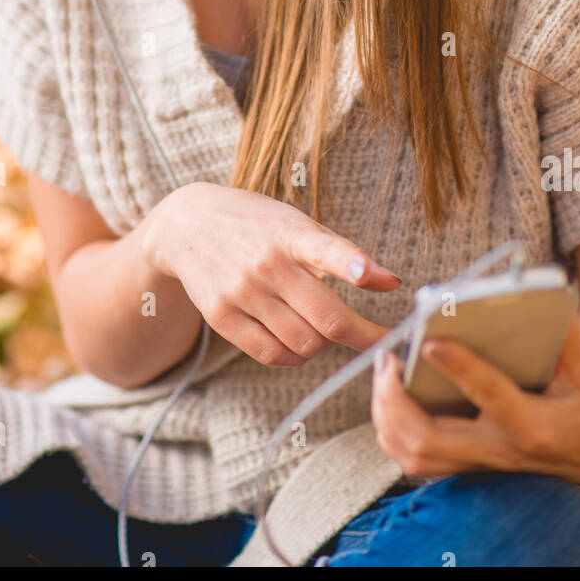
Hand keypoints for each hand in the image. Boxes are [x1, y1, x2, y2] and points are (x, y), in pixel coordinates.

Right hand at [143, 181, 399, 367]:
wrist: (187, 225)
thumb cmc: (255, 224)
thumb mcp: (296, 224)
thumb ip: (342, 253)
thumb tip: (392, 282)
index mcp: (288, 233)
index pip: (324, 249)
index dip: (351, 264)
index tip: (371, 276)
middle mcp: (265, 264)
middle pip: (326, 318)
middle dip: (362, 335)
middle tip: (376, 339)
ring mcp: (241, 293)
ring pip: (304, 343)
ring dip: (325, 345)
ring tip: (326, 331)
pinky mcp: (221, 317)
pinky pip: (271, 354)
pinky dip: (295, 356)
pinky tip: (300, 342)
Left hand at [370, 315, 579, 487]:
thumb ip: (566, 335)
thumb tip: (540, 293)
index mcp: (534, 424)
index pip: (491, 396)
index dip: (460, 368)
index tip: (430, 342)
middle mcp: (502, 450)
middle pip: (431, 440)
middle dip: (395, 401)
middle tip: (386, 359)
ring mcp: (483, 465)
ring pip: (417, 457)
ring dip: (387, 418)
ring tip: (383, 375)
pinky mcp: (471, 469)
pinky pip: (418, 463)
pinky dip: (393, 434)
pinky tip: (389, 401)